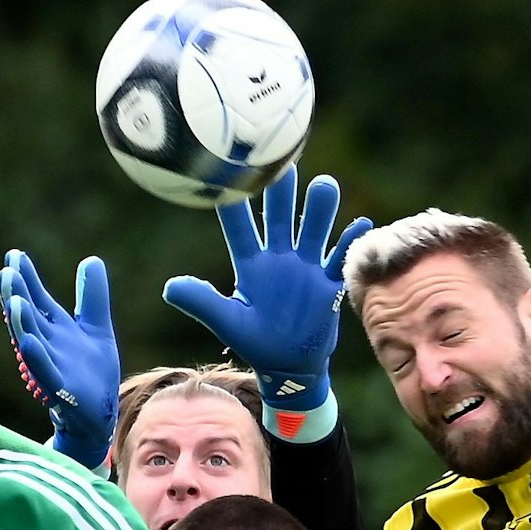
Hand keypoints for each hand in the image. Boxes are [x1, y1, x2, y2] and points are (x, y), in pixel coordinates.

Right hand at [0, 250, 120, 467]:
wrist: (100, 413)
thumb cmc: (93, 372)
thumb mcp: (97, 327)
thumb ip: (92, 295)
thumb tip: (91, 259)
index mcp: (55, 328)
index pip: (37, 297)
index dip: (26, 277)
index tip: (14, 255)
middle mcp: (47, 344)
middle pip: (29, 316)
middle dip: (18, 294)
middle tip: (8, 271)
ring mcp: (51, 366)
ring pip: (31, 341)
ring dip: (22, 323)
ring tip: (15, 301)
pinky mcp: (59, 389)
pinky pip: (44, 372)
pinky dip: (36, 359)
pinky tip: (28, 344)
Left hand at [163, 165, 372, 414]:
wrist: (291, 366)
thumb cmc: (255, 343)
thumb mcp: (228, 323)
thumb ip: (203, 303)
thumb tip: (170, 287)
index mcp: (251, 265)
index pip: (240, 228)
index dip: (235, 204)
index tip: (230, 175)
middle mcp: (279, 259)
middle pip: (280, 219)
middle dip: (282, 193)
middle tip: (283, 164)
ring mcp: (307, 269)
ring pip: (313, 232)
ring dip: (319, 211)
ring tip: (325, 185)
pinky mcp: (329, 284)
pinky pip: (340, 260)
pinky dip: (349, 242)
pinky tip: (360, 223)